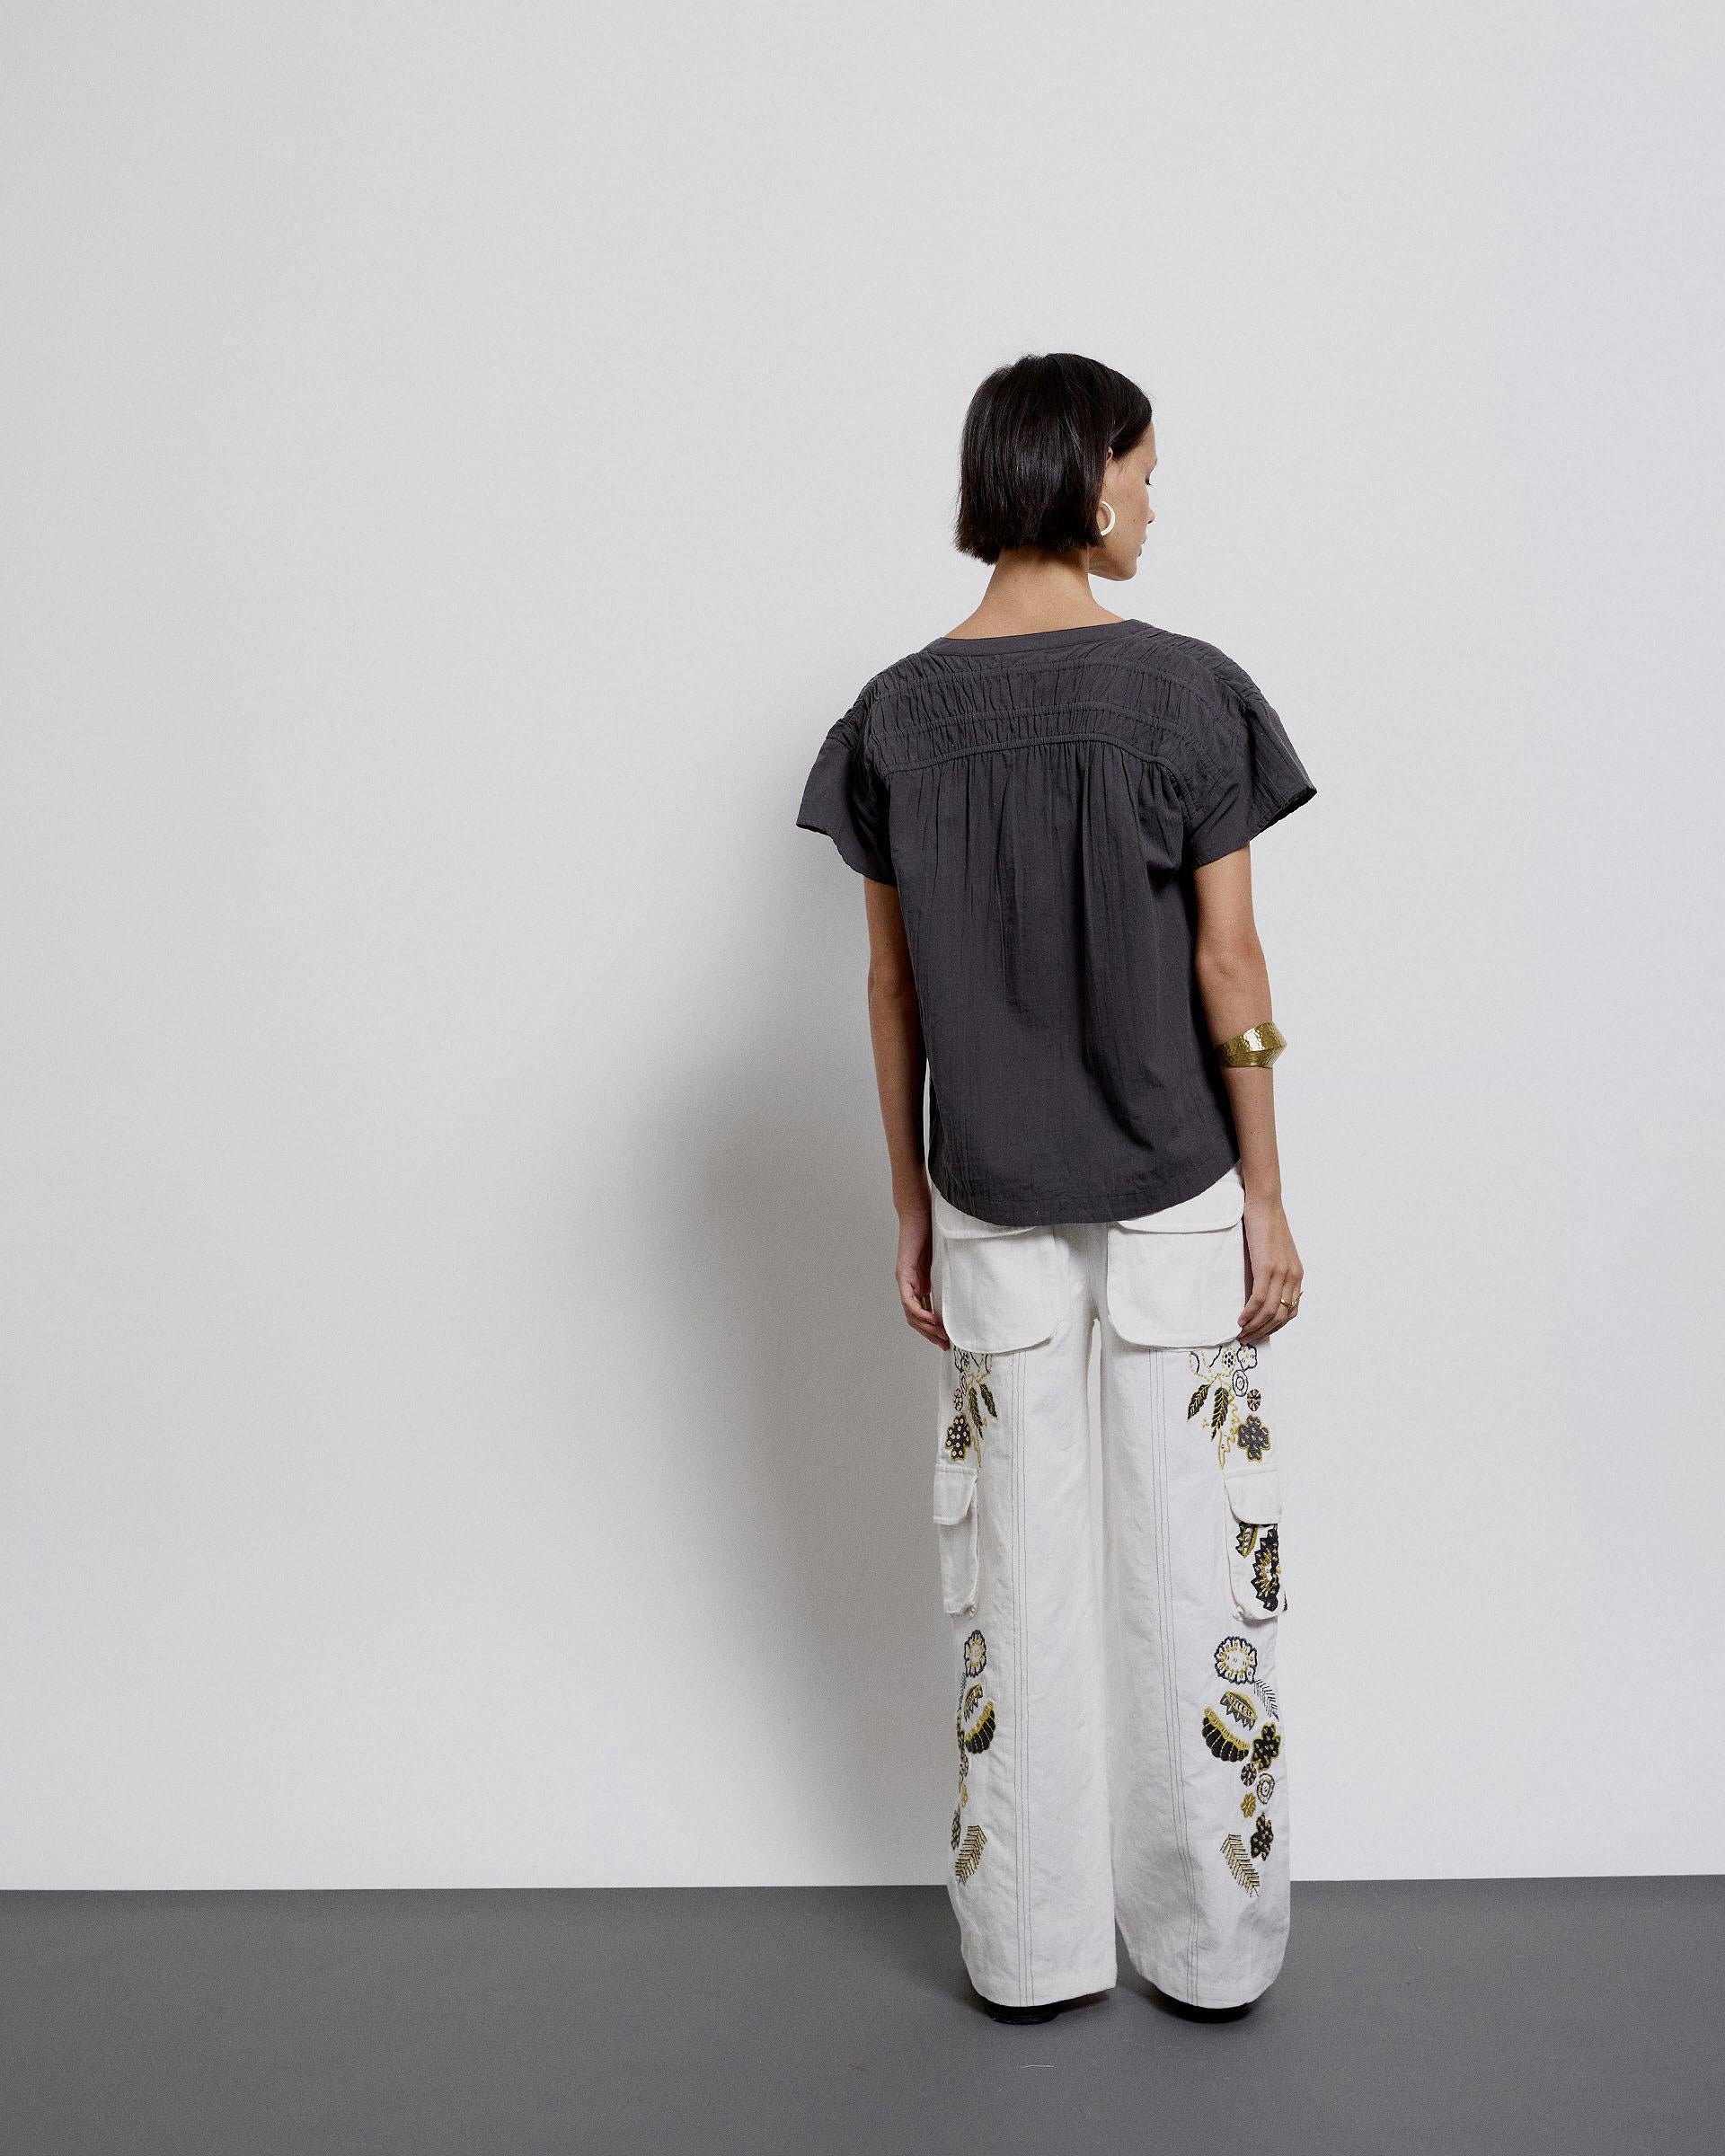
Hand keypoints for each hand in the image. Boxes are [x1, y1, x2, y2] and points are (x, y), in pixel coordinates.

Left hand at [897, 1203, 950, 1349]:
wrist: (918, 1214)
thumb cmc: (931, 1233)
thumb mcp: (944, 1261)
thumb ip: (948, 1276)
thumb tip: (966, 1289)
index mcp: (919, 1284)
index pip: (923, 1313)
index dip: (933, 1329)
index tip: (947, 1339)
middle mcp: (910, 1285)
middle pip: (916, 1319)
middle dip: (930, 1334)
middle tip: (944, 1345)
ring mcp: (905, 1280)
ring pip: (911, 1313)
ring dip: (925, 1327)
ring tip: (940, 1336)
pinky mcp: (903, 1274)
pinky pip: (909, 1299)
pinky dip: (919, 1312)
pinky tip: (930, 1319)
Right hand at [1239, 1192, 1302, 1343]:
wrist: (1264, 1204)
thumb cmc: (1264, 1225)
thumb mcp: (1273, 1254)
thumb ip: (1271, 1273)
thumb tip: (1256, 1293)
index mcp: (1296, 1275)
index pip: (1290, 1312)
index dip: (1274, 1328)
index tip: (1259, 1333)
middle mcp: (1293, 1277)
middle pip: (1281, 1317)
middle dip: (1263, 1332)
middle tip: (1246, 1339)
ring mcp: (1281, 1273)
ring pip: (1270, 1312)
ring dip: (1255, 1327)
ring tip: (1241, 1333)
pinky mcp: (1267, 1268)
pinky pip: (1259, 1299)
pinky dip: (1249, 1314)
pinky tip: (1240, 1320)